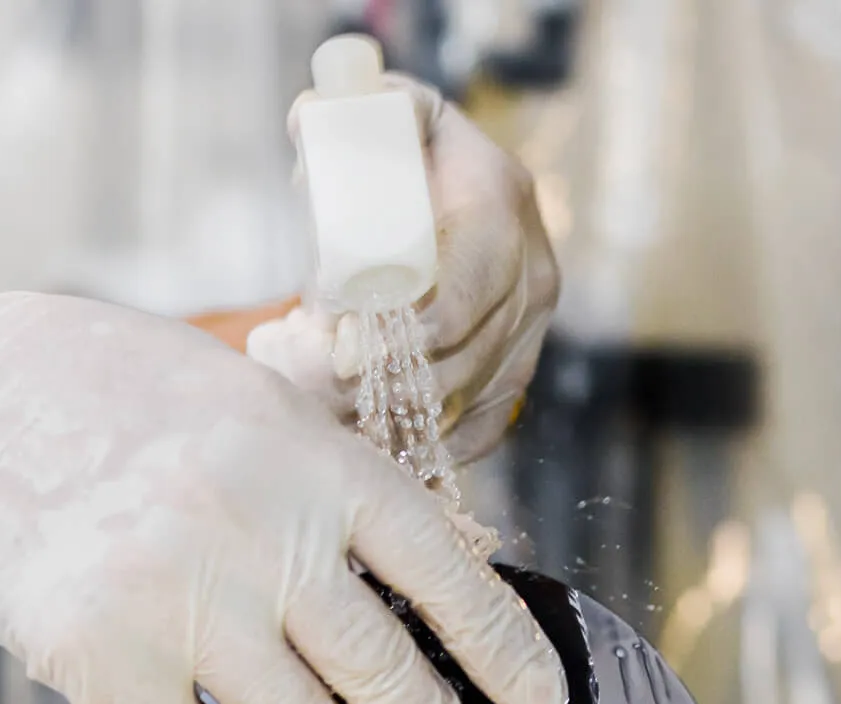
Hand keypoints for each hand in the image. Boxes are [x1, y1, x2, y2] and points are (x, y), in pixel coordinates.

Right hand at [0, 283, 567, 703]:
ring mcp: (177, 602)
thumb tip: (458, 577)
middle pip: (389, 677)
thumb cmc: (130, 403)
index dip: (506, 653)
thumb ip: (344, 492)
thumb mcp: (259, 409)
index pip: (445, 575)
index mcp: (314, 463)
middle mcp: (258, 534)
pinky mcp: (101, 660)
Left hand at [247, 77, 558, 464]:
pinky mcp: (523, 361)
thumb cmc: (402, 148)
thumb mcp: (384, 115)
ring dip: (406, 418)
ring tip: (340, 424)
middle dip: (394, 385)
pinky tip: (396, 451)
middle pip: (469, 352)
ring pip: (474, 392)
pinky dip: (443, 443)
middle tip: (325, 395)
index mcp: (499, 201)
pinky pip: (493, 421)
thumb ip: (347, 115)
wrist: (450, 178)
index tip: (353, 349)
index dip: (418, 331)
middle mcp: (533, 266)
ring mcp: (534, 321)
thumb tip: (306, 124)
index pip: (470, 287)